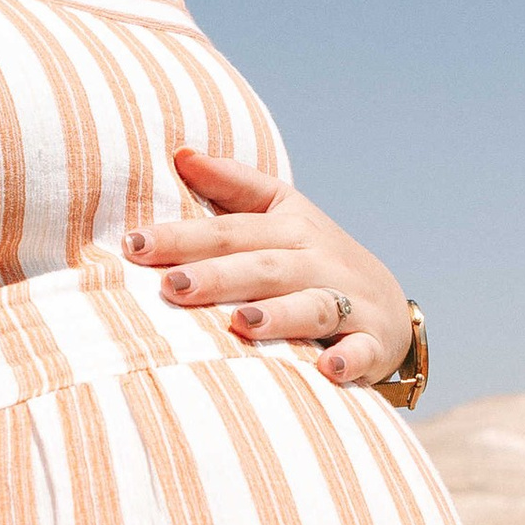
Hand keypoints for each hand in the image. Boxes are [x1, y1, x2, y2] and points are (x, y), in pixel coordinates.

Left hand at [124, 148, 414, 390]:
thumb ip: (233, 185)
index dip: (183, 237)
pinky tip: (328, 370)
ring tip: (240, 323)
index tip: (134, 245)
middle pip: (266, 267)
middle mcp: (319, 262)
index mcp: (292, 229)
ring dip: (281, 315)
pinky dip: (351, 360)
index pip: (231, 231)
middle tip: (172, 286)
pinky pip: (365, 352)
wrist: (389, 306)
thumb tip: (180, 153)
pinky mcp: (375, 343)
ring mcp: (351, 303)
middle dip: (219, 276)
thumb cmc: (315, 257)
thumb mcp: (283, 213)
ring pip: (314, 306)